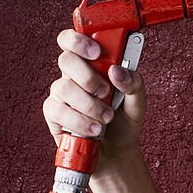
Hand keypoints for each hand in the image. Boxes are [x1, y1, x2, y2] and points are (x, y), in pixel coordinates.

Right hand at [43, 29, 146, 164]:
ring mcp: (62, 93)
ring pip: (64, 87)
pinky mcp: (54, 113)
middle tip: (105, 92)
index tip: (96, 52)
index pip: (74, 40)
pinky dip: (79, 121)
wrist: (115, 152)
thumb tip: (117, 70)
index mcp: (94, 64)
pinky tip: (93, 129)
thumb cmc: (124, 121)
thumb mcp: (138, 102)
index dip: (79, 40)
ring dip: (89, 104)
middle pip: (66, 60)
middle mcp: (74, 74)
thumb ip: (134, 83)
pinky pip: (58, 110)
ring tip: (106, 117)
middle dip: (88, 77)